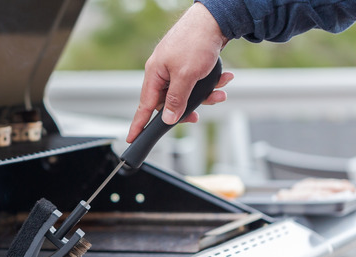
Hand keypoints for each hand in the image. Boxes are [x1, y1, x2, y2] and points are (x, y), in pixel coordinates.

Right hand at [126, 2, 231, 142]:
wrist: (215, 19)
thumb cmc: (195, 41)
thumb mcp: (186, 76)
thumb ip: (175, 100)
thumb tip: (168, 118)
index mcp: (155, 74)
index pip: (144, 106)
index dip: (138, 124)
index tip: (132, 138)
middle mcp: (162, 71)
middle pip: (169, 102)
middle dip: (187, 108)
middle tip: (196, 117)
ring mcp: (175, 67)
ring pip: (186, 93)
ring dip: (204, 95)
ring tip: (219, 93)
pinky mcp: (189, 63)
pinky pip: (196, 82)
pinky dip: (210, 83)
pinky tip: (223, 78)